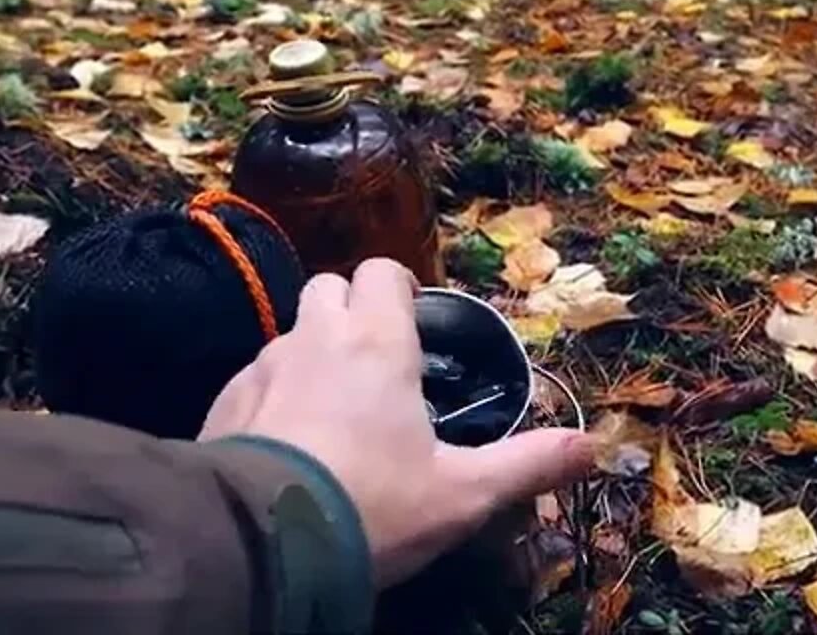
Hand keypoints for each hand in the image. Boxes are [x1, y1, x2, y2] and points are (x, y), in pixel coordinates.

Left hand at [199, 259, 593, 587]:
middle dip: (352, 308)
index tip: (414, 324)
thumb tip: (594, 445)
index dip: (399, 289)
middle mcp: (315, 338)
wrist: (259, 544)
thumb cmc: (372, 506)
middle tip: (376, 363)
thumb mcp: (463, 494)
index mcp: (377, 343)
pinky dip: (272, 393)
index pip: (382, 272)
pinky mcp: (222, 402)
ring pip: (289, 331)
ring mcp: (262, 367)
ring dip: (312, 352)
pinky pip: (254, 377)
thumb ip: (528, 464)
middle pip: (330, 286)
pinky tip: (285, 442)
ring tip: (332, 409)